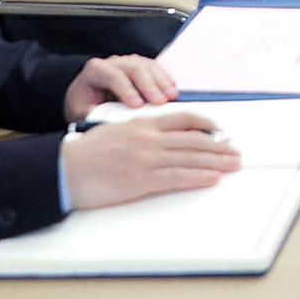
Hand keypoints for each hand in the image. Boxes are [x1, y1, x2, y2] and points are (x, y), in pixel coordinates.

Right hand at [62, 110, 240, 210]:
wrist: (64, 169)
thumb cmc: (86, 153)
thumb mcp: (117, 131)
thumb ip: (141, 132)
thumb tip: (162, 139)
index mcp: (143, 124)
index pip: (184, 118)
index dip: (207, 125)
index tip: (221, 132)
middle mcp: (148, 138)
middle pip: (194, 139)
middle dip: (219, 146)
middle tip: (236, 152)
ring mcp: (146, 158)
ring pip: (190, 158)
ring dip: (216, 162)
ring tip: (233, 165)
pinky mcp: (140, 180)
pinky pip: (176, 177)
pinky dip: (197, 177)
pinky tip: (211, 178)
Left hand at [63, 55, 178, 121]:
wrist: (85, 97)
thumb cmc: (84, 105)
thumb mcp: (82, 113)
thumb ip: (96, 115)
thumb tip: (112, 122)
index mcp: (95, 70)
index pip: (113, 76)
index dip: (127, 90)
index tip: (137, 105)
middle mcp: (113, 62)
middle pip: (134, 67)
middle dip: (149, 85)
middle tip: (160, 102)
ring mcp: (128, 62)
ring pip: (147, 65)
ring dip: (161, 81)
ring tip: (171, 96)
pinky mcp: (140, 67)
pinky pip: (155, 68)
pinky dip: (165, 78)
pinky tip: (172, 89)